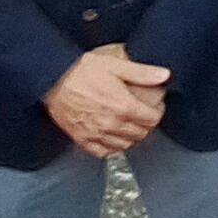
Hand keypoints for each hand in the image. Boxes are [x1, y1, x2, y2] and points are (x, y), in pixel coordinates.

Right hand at [44, 46, 170, 158]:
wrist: (53, 80)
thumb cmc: (81, 71)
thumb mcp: (115, 65)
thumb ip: (142, 72)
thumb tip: (164, 75)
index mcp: (123, 106)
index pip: (152, 119)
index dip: (157, 112)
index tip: (155, 106)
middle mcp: (112, 124)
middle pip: (141, 134)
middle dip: (146, 124)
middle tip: (143, 114)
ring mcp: (96, 134)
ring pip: (125, 145)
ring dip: (131, 136)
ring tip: (130, 125)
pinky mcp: (82, 139)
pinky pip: (103, 152)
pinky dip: (111, 148)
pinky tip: (112, 138)